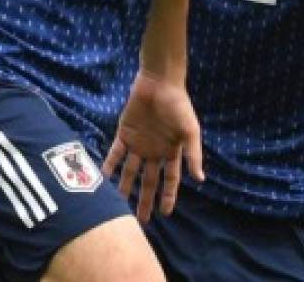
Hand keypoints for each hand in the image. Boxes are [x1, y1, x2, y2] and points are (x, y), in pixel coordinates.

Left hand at [102, 71, 202, 221]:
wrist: (159, 83)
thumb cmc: (179, 106)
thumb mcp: (191, 131)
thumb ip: (193, 155)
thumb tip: (200, 180)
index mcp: (171, 152)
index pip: (170, 181)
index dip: (168, 197)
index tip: (165, 214)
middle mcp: (154, 151)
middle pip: (148, 180)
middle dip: (145, 199)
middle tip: (140, 220)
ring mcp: (138, 143)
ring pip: (130, 170)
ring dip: (125, 186)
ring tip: (118, 204)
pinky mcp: (124, 132)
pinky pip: (116, 152)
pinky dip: (110, 164)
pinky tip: (103, 177)